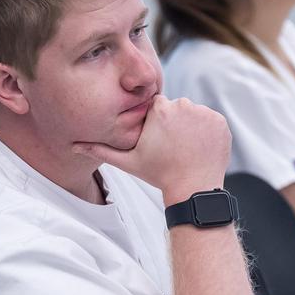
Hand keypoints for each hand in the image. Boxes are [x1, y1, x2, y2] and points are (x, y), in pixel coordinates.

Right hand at [73, 95, 230, 203]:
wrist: (194, 189)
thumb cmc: (160, 175)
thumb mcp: (128, 162)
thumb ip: (101, 150)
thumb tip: (74, 146)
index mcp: (160, 109)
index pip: (158, 107)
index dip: (158, 123)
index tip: (160, 140)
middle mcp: (183, 105)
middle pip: (177, 108)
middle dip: (175, 123)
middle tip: (173, 147)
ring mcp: (204, 113)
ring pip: (194, 114)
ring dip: (192, 127)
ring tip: (187, 149)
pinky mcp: (220, 121)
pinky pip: (211, 121)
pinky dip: (207, 132)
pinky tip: (200, 148)